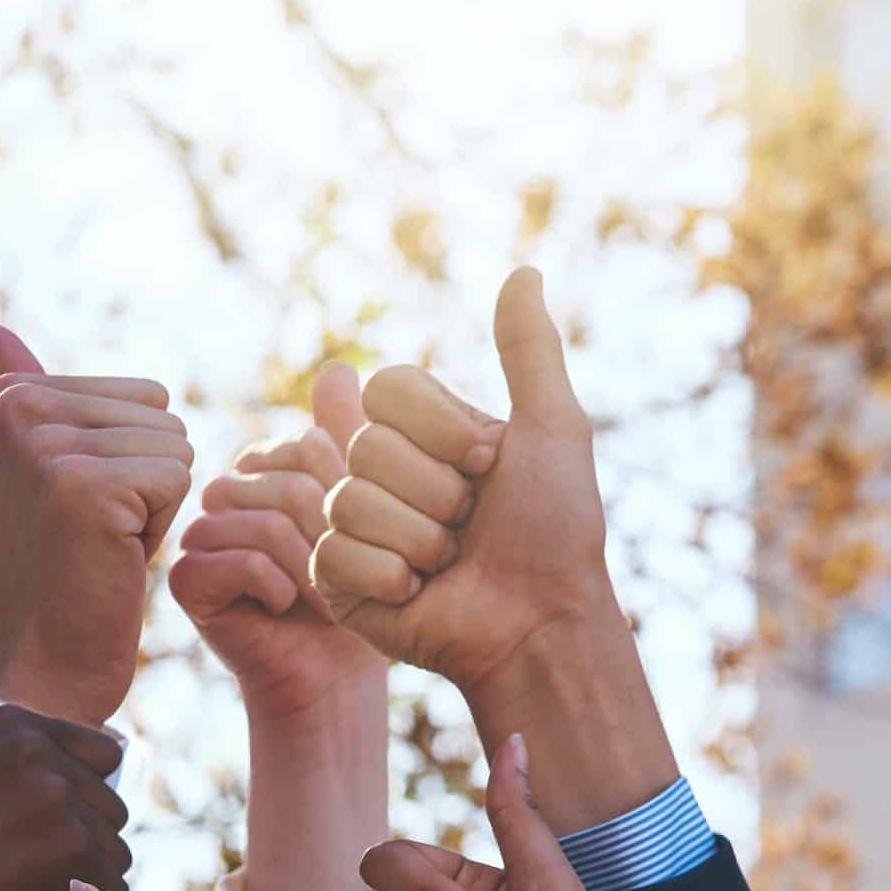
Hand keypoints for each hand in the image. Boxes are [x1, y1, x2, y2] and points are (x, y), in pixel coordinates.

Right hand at [0, 325, 193, 724]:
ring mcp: (47, 445)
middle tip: (93, 532)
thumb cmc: (49, 571)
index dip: (127, 459)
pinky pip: (177, 480)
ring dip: (154, 504)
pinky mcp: (85, 485)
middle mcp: (18, 408)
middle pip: (162, 417)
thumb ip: (20, 395)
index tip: (77, 506)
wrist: (41, 663)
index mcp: (9, 396)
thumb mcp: (27, 471)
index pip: (139, 396)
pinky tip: (111, 556)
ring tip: (99, 543)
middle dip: (146, 479)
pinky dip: (159, 526)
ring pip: (174, 448)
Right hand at [0, 604, 129, 890]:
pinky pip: (114, 888)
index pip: (102, 757)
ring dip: (81, 877)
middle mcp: (40, 755)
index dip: (67, 800)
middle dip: (75, 841)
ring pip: (116, 849)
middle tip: (12, 862)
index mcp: (14, 724)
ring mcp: (60, 804)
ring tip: (20, 886)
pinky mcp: (75, 855)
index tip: (16, 825)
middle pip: (110, 806)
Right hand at [169, 363, 381, 720]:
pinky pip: (238, 558)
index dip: (348, 496)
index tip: (364, 540)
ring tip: (322, 598)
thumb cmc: (359, 593)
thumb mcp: (367, 508)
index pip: (309, 446)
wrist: (335, 674)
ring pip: (266, 521)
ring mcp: (199, 533)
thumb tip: (336, 368)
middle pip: (290, 483)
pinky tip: (283, 608)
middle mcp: (224, 492)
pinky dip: (275, 587)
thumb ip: (352, 438)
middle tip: (346, 578)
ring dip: (309, 569)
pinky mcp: (185, 578)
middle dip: (333, 539)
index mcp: (263, 466)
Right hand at [310, 268, 610, 691]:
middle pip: (366, 445)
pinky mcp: (335, 580)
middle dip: (434, 492)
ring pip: (349, 500)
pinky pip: (335, 552)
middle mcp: (381, 473)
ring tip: (447, 564)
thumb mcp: (552, 427)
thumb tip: (524, 268)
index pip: (386, 388)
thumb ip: (529, 349)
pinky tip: (417, 595)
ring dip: (417, 540)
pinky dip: (389, 577)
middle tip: (469, 526)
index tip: (487, 464)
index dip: (441, 428)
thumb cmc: (555, 531)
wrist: (539, 622)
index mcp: (422, 433)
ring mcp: (354, 527)